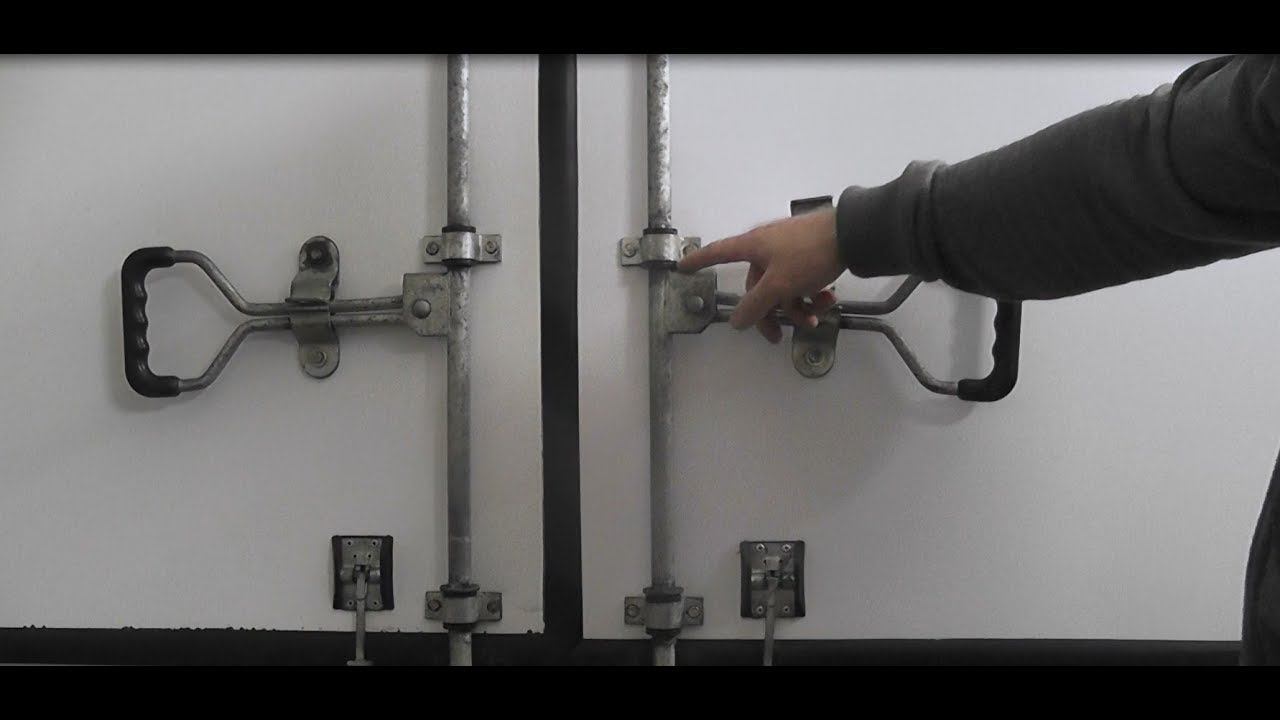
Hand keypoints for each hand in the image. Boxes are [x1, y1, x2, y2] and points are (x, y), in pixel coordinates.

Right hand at [677, 208, 844, 343]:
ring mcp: (789, 249)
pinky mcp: (809, 253)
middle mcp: (767, 246)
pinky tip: (827, 300)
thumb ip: (756, 304)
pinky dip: (811, 294)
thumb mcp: (780, 284)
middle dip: (772, 313)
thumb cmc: (809, 253)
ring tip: (814, 317)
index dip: (698, 260)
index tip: (682, 266)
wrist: (853, 234)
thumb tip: (737, 320)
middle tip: (780, 335)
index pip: (717, 253)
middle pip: (758, 286)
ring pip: (782, 286)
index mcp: (752, 246)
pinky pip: (800, 278)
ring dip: (797, 307)